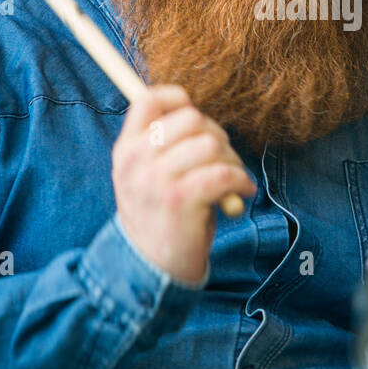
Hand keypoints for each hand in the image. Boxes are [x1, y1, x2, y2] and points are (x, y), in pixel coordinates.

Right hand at [111, 84, 255, 283]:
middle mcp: (137, 160)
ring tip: (231, 180)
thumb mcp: (146, 177)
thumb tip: (198, 117)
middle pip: (191, 118)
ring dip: (232, 160)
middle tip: (222, 161)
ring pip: (211, 144)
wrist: (151, 269)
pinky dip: (241, 181)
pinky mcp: (181, 199)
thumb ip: (162, 147)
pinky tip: (241, 192)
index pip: (148, 101)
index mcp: (126, 150)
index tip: (196, 119)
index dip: (177, 99)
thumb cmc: (160, 218)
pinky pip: (224, 173)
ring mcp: (157, 180)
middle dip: (217, 136)